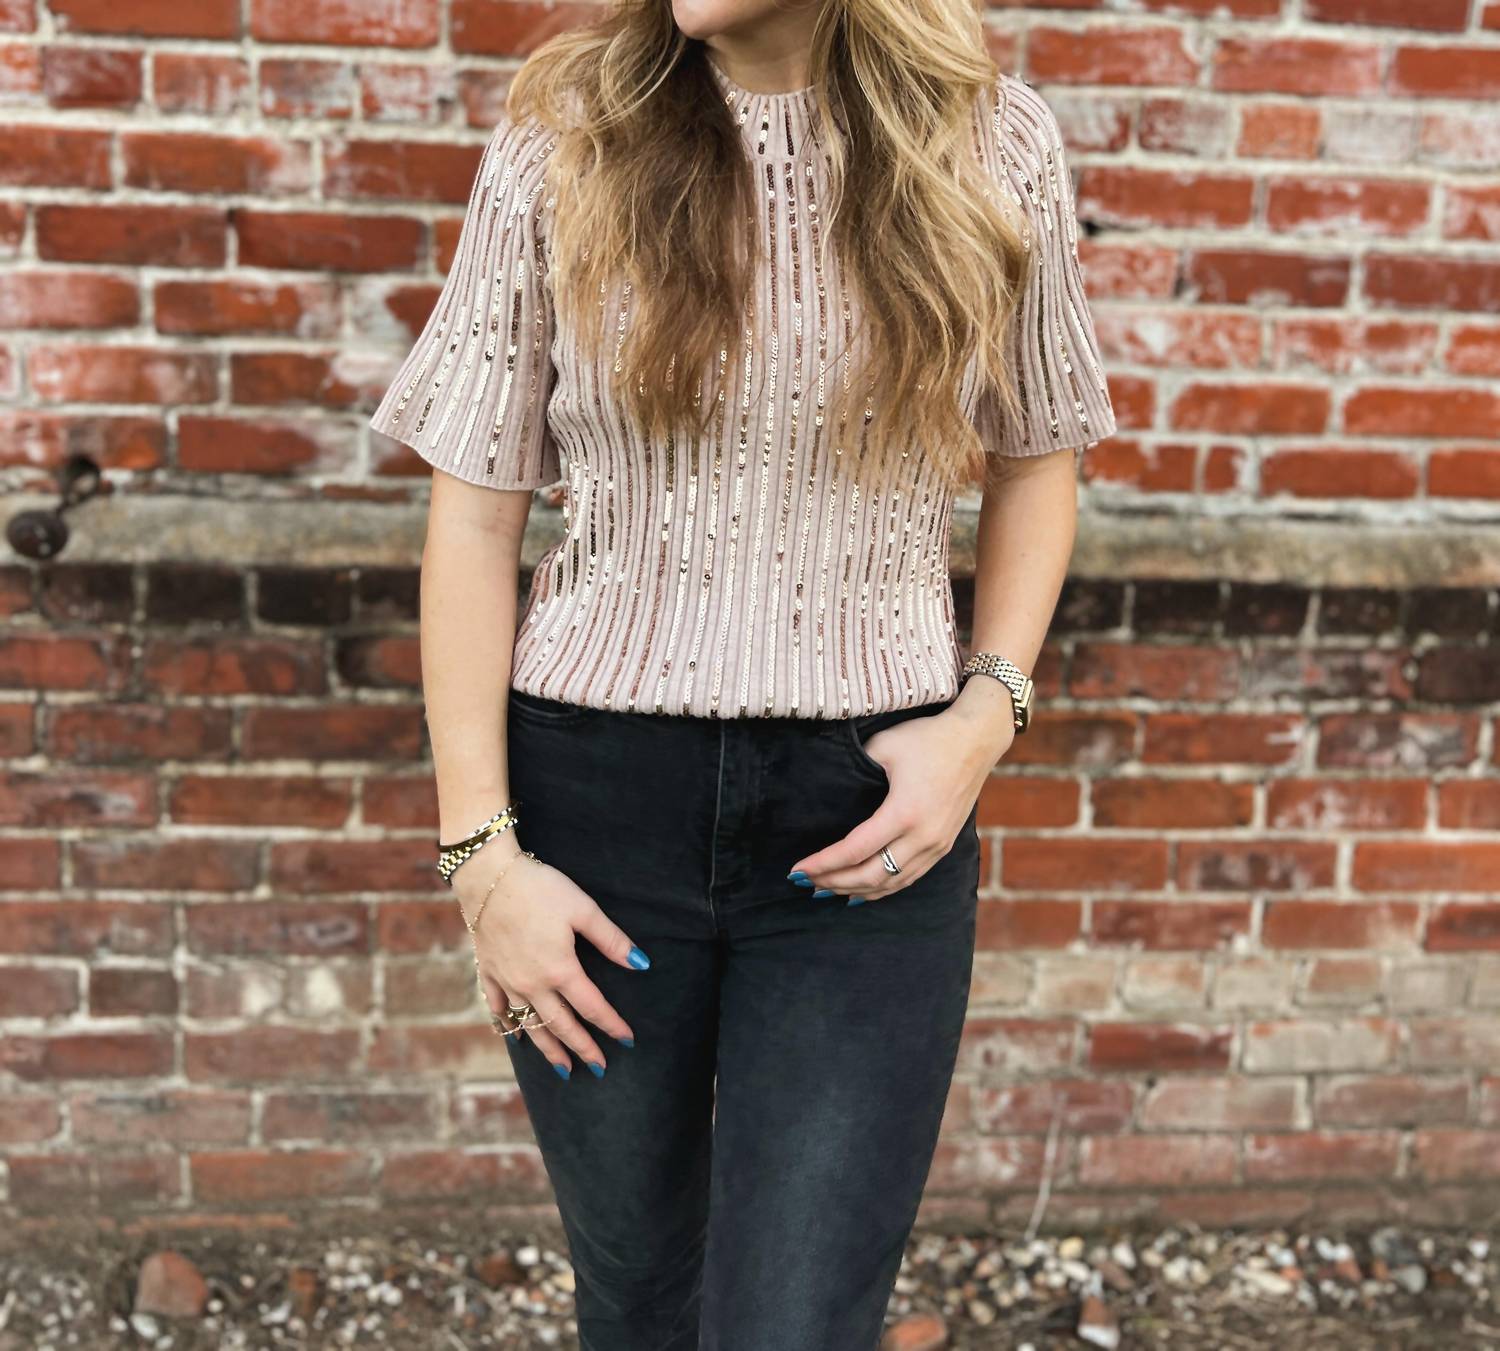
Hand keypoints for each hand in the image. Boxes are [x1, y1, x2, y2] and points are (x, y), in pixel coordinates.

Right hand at [455, 837, 647, 1076]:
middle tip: (599, 1068)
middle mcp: (533, 984)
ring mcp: (508, 981)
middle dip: (583, 1048)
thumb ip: (612, 940)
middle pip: (562, 1026)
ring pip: (531, 1025)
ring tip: (563, 1069)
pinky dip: (507, 1024)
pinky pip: (498, 1007)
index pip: (593, 1008)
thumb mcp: (583, 909)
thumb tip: (641, 964)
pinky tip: (515, 1034)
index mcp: (561, 970)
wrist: (489, 877)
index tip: (628, 1041)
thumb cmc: (540, 888)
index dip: (612, 1026)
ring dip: (549, 1048)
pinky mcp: (488, 971)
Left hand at [787, 687, 1016, 901]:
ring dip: (855, 890)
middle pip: (870, 876)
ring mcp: (937, 845)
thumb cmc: (928, 737)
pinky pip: (909, 878)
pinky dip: (882, 889)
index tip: (797, 868)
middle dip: (833, 882)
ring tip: (825, 890)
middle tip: (804, 882)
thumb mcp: (884, 745)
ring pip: (891, 883)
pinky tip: (862, 893)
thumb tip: (828, 787)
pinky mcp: (944, 845)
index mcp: (905, 813)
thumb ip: (855, 768)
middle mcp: (923, 837)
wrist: (976, 739)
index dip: (823, 863)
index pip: (854, 851)